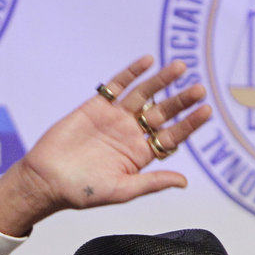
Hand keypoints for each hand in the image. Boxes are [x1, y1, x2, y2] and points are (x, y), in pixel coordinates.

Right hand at [0, 55, 210, 235]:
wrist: (47, 180)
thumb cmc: (84, 192)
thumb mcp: (123, 191)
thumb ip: (153, 182)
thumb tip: (184, 182)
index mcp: (142, 156)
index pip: (172, 137)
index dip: (189, 124)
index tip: (206, 111)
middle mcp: (132, 135)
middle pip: (163, 113)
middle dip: (181, 101)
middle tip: (199, 88)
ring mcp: (115, 119)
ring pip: (144, 95)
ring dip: (161, 81)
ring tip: (180, 67)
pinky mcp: (96, 106)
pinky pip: (117, 86)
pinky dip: (132, 73)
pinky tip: (147, 62)